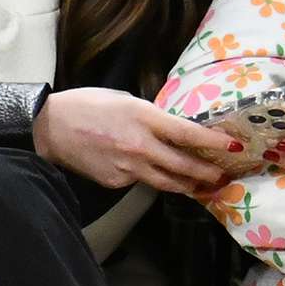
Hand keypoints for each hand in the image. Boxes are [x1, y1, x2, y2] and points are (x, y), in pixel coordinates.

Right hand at [32, 87, 233, 192]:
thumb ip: (152, 117)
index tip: (234, 146)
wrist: (49, 127)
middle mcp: (141, 146)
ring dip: (188, 184)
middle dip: (208, 173)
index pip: (189, 134)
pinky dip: (151, 178)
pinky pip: (141, 182)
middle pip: (184, 166)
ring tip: (201, 184)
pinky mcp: (116, 182)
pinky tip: (152, 173)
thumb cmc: (87, 105)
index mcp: (145, 118)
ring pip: (167, 182)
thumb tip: (173, 129)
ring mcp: (129, 168)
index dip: (214, 143)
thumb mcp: (126, 100)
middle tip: (223, 175)